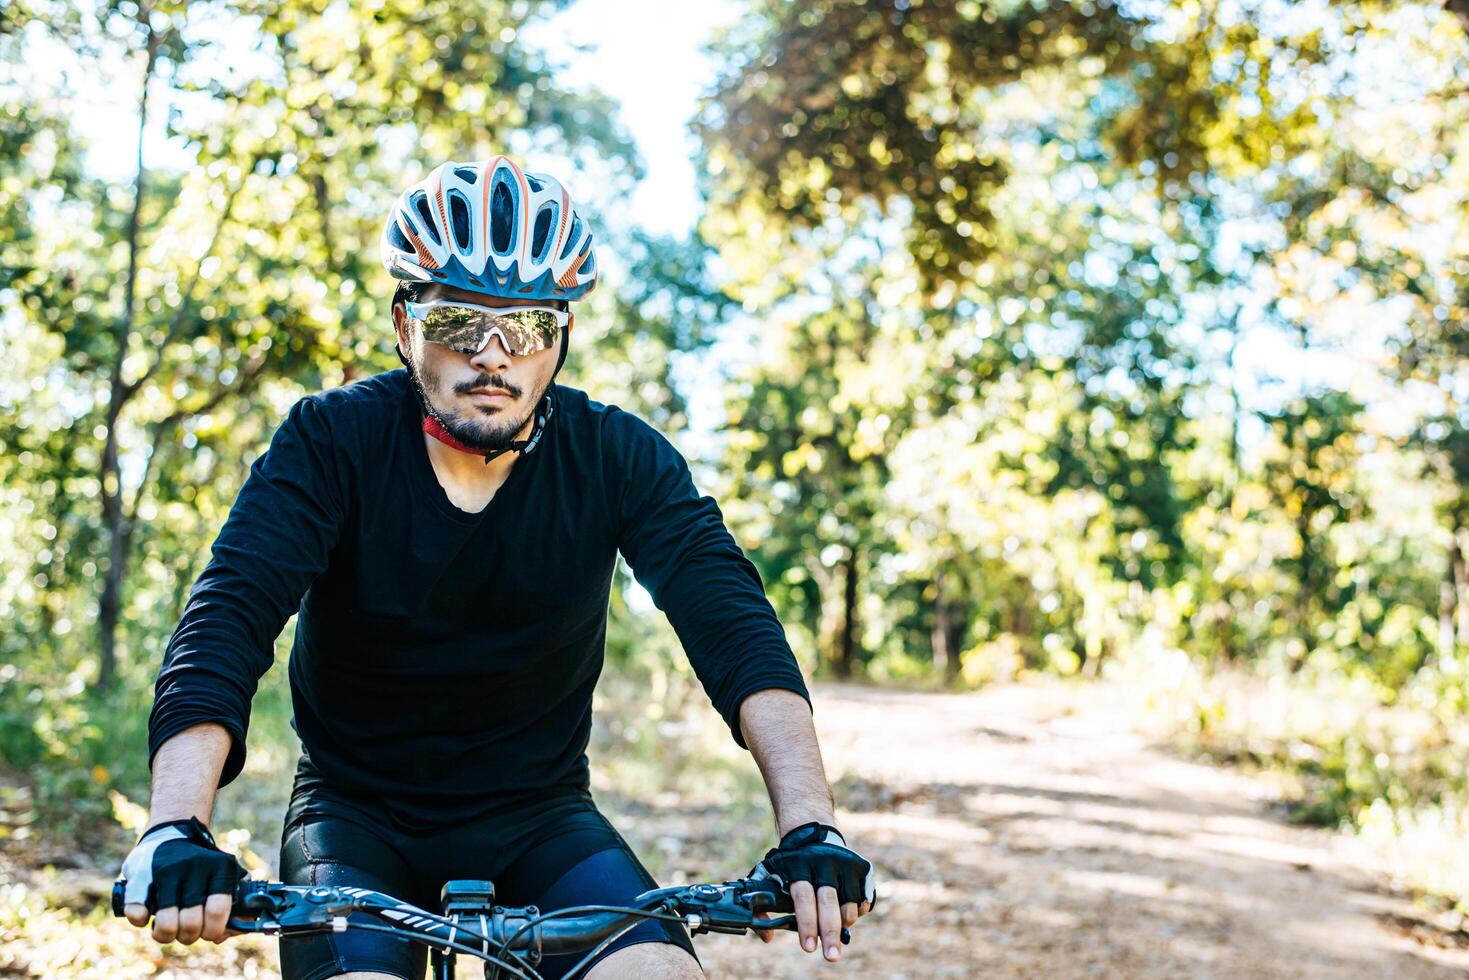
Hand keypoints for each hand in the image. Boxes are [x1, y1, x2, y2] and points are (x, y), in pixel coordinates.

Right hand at [117, 817, 245, 944]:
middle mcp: (194, 866)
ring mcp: (166, 869)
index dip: (212, 930)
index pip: (217, 910)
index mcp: (220, 867)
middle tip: (186, 931)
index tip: (207, 932)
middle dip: (188, 936)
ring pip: (166, 923)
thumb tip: (223, 937)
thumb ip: (231, 905)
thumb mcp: (222, 876)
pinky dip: (140, 921)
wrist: (171, 831)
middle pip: (191, 922)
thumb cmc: (202, 867)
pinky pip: (137, 912)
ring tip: (167, 929)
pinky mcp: (140, 874)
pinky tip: (145, 916)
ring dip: (165, 935)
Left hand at [749, 822, 875, 961]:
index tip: (808, 948)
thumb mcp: (769, 874)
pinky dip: (856, 912)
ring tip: (835, 932)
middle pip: (829, 902)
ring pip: (849, 904)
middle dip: (830, 933)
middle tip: (831, 957)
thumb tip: (767, 938)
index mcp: (798, 864)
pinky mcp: (861, 866)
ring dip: (843, 923)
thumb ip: (762, 907)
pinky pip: (863, 899)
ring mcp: (845, 862)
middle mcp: (823, 861)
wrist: (811, 828)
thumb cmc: (788, 862)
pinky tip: (846, 913)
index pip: (803, 896)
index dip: (807, 923)